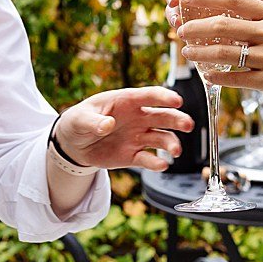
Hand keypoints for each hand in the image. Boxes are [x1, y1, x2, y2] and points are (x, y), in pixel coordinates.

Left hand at [52, 87, 194, 171]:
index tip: (177, 101)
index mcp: (127, 101)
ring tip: (175, 151)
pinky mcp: (134, 155)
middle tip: (188, 125)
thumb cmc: (79, 122)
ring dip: (171, 143)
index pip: (149, 96)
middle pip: (163, 116)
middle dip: (177, 120)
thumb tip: (107, 124)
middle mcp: (138, 118)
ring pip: (162, 138)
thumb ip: (93, 121)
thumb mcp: (80, 118)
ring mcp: (138, 136)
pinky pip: (149, 159)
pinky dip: (156, 163)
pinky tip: (162, 165)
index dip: (164, 97)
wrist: (74, 145)